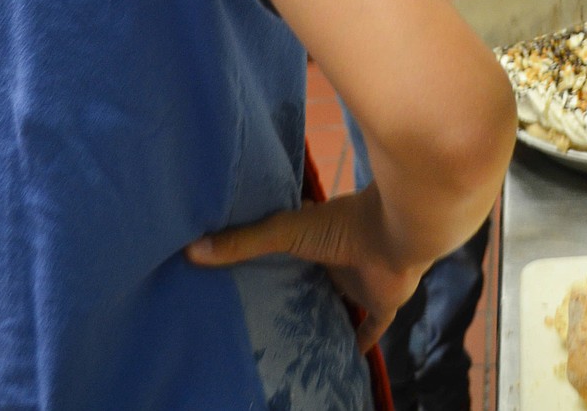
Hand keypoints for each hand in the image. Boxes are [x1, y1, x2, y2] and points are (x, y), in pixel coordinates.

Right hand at [186, 186, 426, 351]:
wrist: (394, 235)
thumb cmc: (340, 225)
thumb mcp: (285, 232)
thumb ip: (244, 242)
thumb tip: (192, 251)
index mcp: (314, 234)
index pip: (288, 243)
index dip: (271, 256)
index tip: (246, 270)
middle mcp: (335, 256)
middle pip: (311, 277)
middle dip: (294, 291)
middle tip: (264, 313)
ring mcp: (360, 280)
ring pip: (339, 302)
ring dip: (324, 316)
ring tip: (294, 340)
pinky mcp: (382, 303)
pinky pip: (369, 328)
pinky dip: (358, 344)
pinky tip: (343, 361)